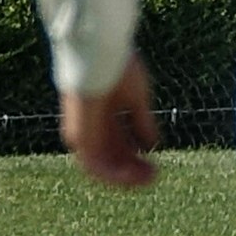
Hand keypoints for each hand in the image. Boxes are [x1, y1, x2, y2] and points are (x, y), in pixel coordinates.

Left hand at [61, 64, 158, 190]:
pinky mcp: (79, 138)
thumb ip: (142, 121)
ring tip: (149, 179)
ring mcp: (83, 133)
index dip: (137, 157)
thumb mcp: (136, 98)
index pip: (118, 144)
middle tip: (155, 176)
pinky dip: (114, 175)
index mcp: (103, 116)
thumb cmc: (117, 69)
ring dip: (125, 177)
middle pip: (111, 157)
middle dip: (133, 169)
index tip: (157, 165)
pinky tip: (134, 176)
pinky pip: (95, 166)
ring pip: (103, 165)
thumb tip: (152, 144)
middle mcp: (90, 127)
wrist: (98, 57)